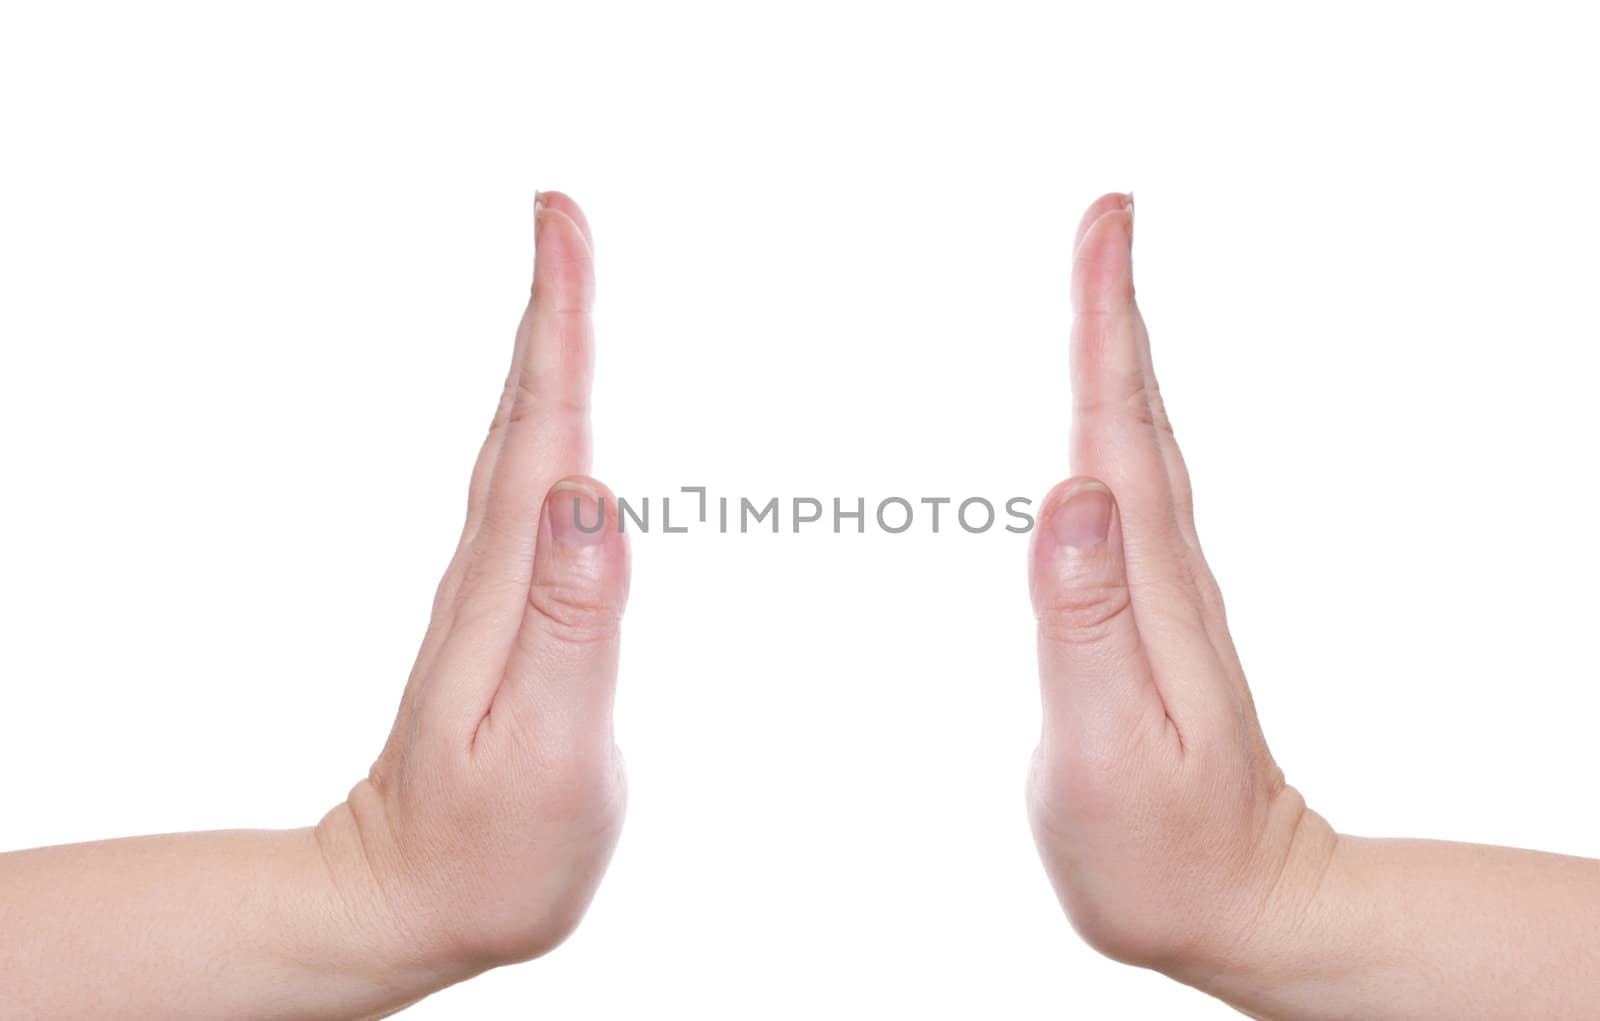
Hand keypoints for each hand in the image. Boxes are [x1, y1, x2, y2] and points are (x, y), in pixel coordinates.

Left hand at [315, 191, 629, 986]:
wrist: (410, 898)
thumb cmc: (490, 845)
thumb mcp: (542, 748)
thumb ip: (575, 625)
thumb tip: (593, 493)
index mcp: (508, 587)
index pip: (542, 430)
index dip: (557, 322)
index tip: (562, 226)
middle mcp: (494, 570)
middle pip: (527, 413)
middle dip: (550, 306)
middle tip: (563, 214)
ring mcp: (496, 590)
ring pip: (524, 443)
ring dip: (546, 353)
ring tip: (565, 281)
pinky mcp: (509, 614)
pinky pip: (533, 490)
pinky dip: (549, 423)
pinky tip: (561, 416)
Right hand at [1025, 197, 1599, 1020]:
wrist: (1237, 902)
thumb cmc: (1159, 846)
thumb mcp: (1107, 747)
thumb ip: (1081, 621)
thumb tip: (1067, 491)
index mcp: (1151, 588)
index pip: (1120, 431)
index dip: (1107, 325)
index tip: (1103, 230)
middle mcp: (1167, 571)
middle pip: (1136, 414)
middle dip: (1115, 306)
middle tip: (1105, 215)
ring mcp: (1164, 591)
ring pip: (1137, 444)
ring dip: (1117, 353)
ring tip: (1100, 281)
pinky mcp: (1150, 615)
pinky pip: (1127, 491)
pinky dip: (1112, 424)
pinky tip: (1098, 417)